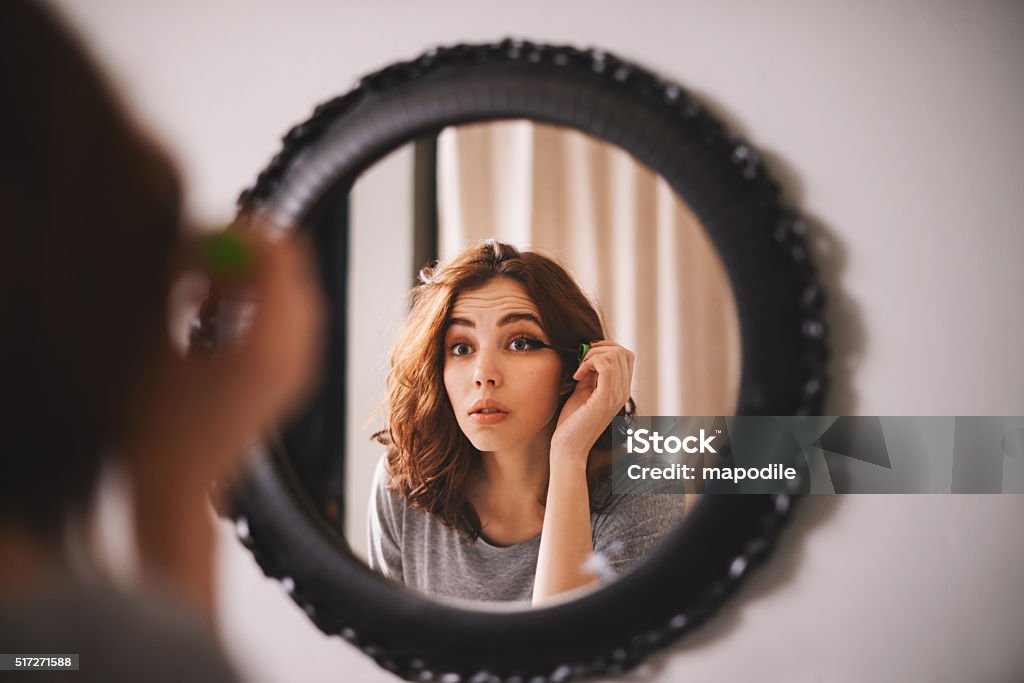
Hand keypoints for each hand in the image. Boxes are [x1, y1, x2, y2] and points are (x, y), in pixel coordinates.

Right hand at [125, 224, 325, 482]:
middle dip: (247, 255)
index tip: (203, 233)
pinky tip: (215, 324)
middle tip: (197, 262)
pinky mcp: (295, 377)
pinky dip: (259, 306)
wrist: (175, 487)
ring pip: (293, 293)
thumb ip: (178, 280)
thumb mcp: (151, 341)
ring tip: (200, 299)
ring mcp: (302, 367)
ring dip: (252, 280)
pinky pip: (291, 319)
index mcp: (265, 346)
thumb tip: (196, 234)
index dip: (242, 233)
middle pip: (292, 270)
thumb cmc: (151, 422)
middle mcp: (297, 355)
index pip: (280, 256)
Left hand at [550, 340, 633, 464]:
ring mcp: (616, 395)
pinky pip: (607, 367)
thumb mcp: (584, 390)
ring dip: (593, 355)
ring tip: (579, 369)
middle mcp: (623, 392)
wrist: (569, 447)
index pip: (626, 356)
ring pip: (615, 356)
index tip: (587, 354)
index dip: (606, 347)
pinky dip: (590, 363)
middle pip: (624, 352)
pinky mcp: (605, 399)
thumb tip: (590, 354)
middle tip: (582, 360)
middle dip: (600, 348)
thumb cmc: (573, 422)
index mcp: (620, 389)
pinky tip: (578, 375)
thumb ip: (591, 374)